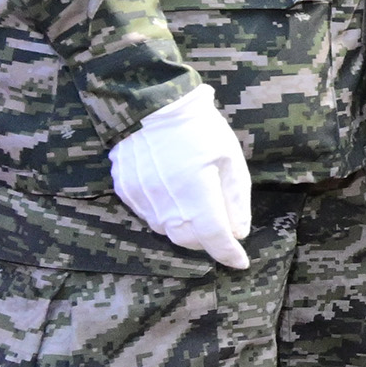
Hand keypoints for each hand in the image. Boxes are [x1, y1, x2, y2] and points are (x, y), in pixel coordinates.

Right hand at [108, 89, 253, 270]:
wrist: (153, 103)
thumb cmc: (200, 128)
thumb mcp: (230, 159)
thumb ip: (235, 199)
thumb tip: (238, 233)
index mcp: (196, 190)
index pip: (213, 236)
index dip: (228, 253)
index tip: (240, 262)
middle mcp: (164, 199)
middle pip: (187, 239)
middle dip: (208, 241)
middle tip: (222, 230)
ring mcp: (140, 196)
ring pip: (166, 230)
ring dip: (186, 229)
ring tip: (198, 209)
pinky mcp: (125, 190)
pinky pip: (148, 215)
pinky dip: (166, 215)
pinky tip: (175, 197)